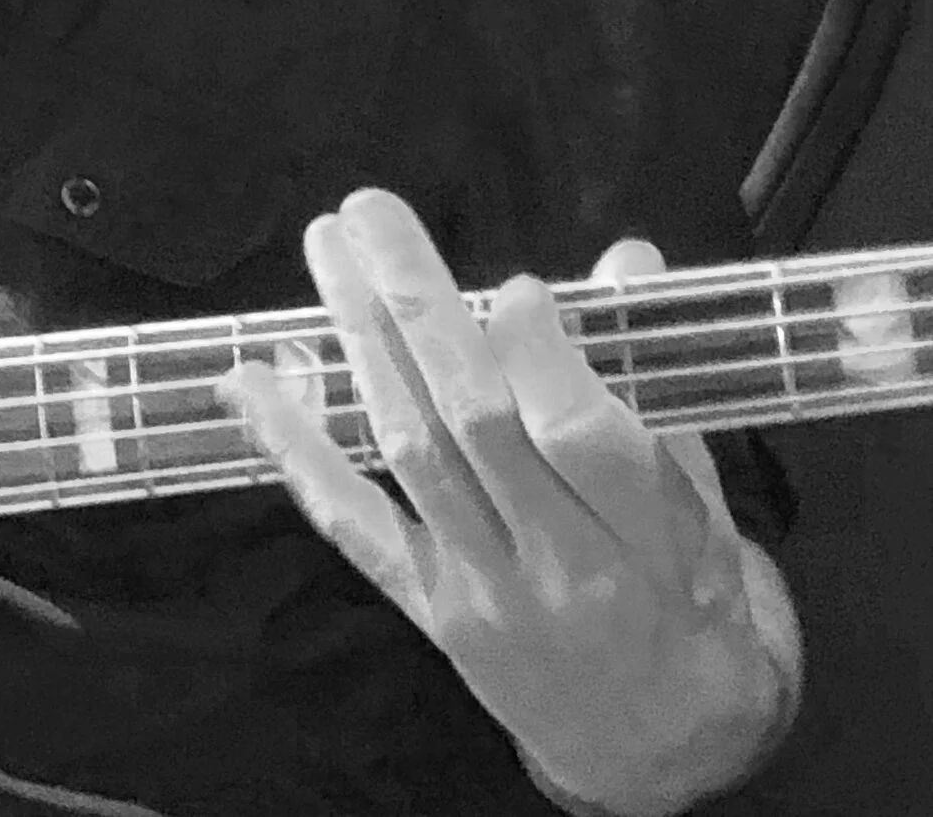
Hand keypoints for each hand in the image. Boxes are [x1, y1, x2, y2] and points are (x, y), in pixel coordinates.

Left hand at [220, 188, 797, 816]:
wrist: (659, 748)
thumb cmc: (694, 607)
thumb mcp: (707, 503)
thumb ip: (656, 384)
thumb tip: (622, 258)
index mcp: (646, 536)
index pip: (578, 433)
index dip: (537, 349)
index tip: (513, 283)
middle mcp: (558, 564)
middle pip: (473, 421)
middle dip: (417, 305)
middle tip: (371, 211)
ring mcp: (482, 589)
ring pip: (409, 451)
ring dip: (359, 340)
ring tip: (327, 248)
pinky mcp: (425, 607)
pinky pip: (351, 521)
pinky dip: (296, 447)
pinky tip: (253, 380)